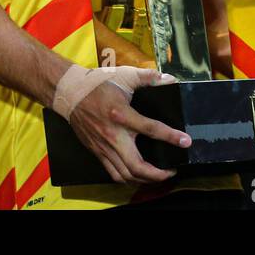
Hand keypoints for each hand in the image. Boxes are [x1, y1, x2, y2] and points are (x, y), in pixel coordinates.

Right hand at [62, 66, 189, 184]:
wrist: (69, 93)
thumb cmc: (97, 84)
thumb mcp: (124, 75)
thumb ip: (148, 76)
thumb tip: (168, 78)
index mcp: (121, 114)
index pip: (150, 129)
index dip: (171, 137)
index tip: (185, 142)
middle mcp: (113, 135)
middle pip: (137, 166)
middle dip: (158, 174)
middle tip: (171, 171)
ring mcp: (103, 146)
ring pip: (125, 174)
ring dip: (144, 180)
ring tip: (157, 176)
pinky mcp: (97, 152)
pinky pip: (113, 173)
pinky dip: (128, 179)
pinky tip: (138, 176)